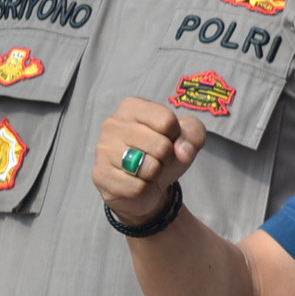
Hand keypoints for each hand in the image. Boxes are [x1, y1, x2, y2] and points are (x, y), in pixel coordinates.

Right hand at [93, 97, 206, 224]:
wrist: (147, 185)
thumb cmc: (164, 152)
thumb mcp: (187, 136)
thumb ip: (194, 134)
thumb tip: (183, 151)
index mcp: (132, 107)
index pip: (167, 120)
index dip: (176, 135)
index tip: (169, 139)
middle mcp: (112, 124)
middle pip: (160, 145)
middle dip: (167, 157)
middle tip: (158, 158)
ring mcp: (103, 150)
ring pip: (148, 167)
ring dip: (155, 173)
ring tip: (147, 169)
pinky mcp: (101, 175)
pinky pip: (136, 187)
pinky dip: (144, 188)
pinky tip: (136, 181)